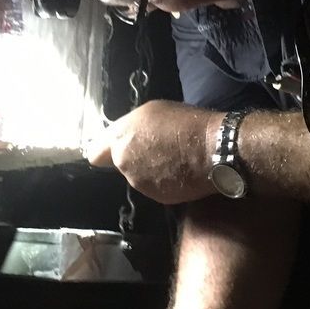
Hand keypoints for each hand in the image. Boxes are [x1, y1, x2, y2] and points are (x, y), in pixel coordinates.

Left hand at [85, 101, 220, 204]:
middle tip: (157, 149)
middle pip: (121, 164)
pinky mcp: (157, 197)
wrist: (214, 148)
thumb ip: (130, 128)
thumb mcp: (152, 111)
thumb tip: (124, 139)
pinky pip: (155, 188)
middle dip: (134, 159)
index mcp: (120, 137)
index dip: (104, 152)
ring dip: (149, 171)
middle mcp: (124, 162)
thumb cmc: (185, 123)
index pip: (95, 154)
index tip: (113, 151)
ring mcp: (140, 182)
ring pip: (138, 177)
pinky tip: (179, 171)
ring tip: (172, 159)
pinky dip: (164, 182)